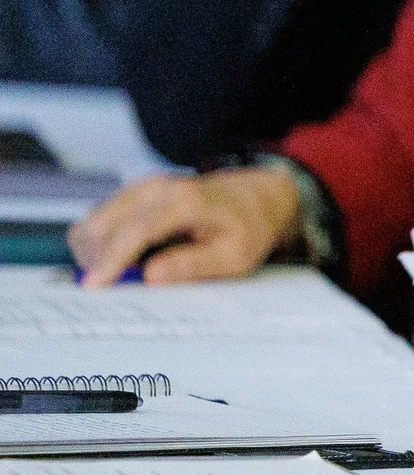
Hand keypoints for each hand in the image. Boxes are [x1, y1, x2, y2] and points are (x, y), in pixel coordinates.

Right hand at [67, 169, 301, 287]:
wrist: (258, 196)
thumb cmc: (249, 226)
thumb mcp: (235, 255)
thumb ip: (193, 266)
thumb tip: (150, 276)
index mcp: (187, 202)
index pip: (137, 230)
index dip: (112, 259)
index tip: (95, 286)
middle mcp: (160, 188)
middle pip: (103, 223)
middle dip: (97, 259)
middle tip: (114, 286)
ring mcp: (144, 188)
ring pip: (94, 219)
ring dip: (94, 250)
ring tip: (124, 272)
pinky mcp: (136, 194)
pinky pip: (100, 217)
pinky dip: (99, 240)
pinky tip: (124, 258)